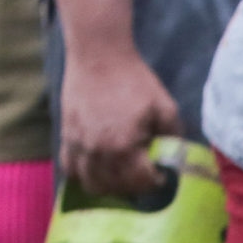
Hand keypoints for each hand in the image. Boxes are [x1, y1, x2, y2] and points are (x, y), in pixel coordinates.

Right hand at [60, 47, 181, 197]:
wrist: (98, 54)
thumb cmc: (134, 79)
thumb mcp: (165, 106)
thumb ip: (173, 137)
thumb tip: (176, 159)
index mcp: (124, 146)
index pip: (141, 183)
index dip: (155, 181)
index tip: (161, 174)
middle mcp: (98, 151)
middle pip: (116, 188)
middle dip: (134, 187)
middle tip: (142, 176)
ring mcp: (79, 145)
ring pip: (91, 184)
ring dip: (109, 186)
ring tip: (121, 175)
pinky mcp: (66, 136)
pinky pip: (69, 169)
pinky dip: (83, 175)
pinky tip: (96, 169)